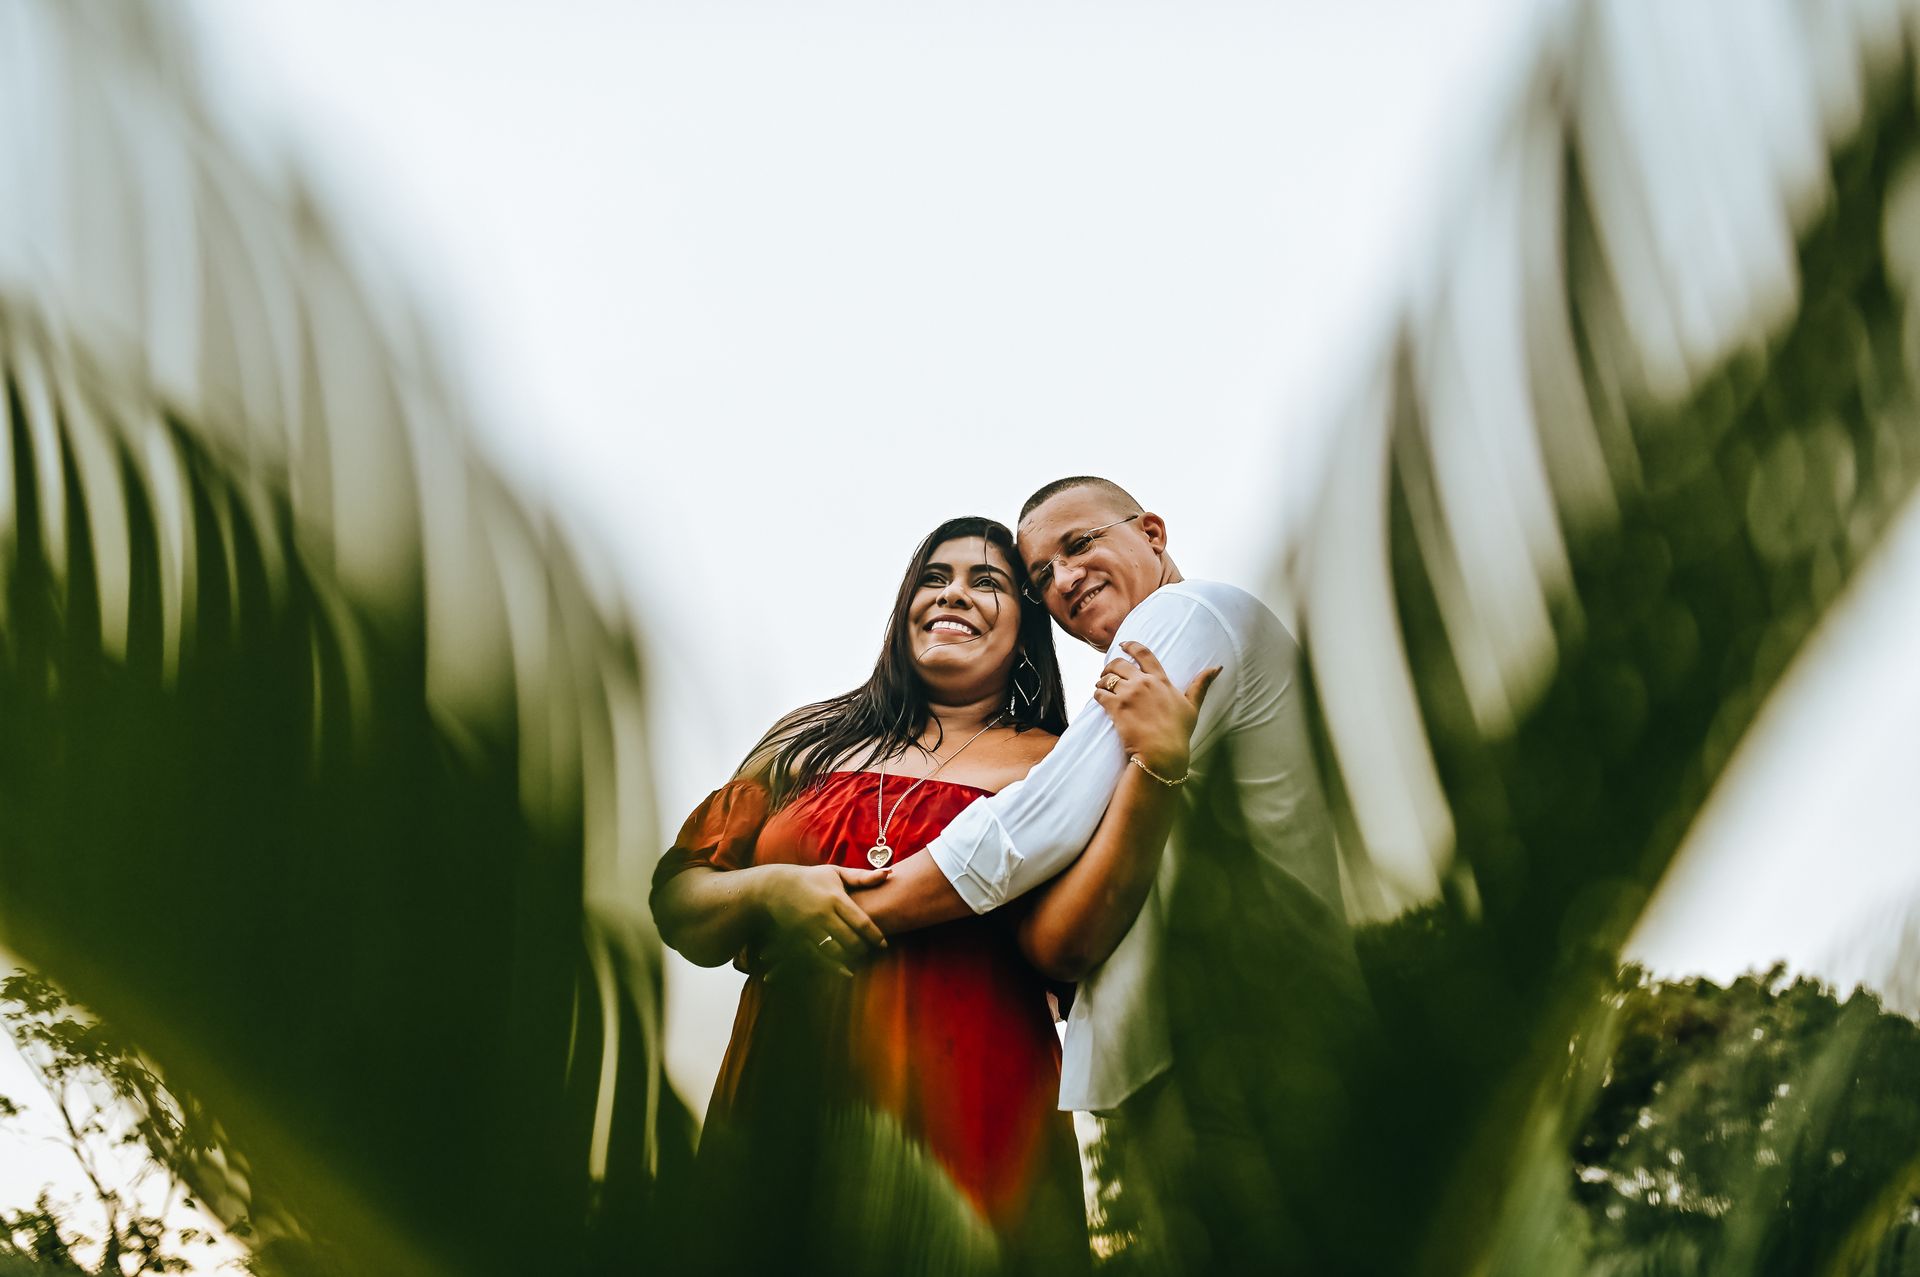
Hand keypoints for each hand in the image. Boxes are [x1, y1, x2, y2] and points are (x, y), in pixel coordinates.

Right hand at [755, 863, 890, 973]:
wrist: (775, 887)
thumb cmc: (811, 878)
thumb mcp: (835, 873)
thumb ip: (862, 877)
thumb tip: (889, 873)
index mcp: (835, 898)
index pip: (861, 922)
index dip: (875, 936)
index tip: (883, 944)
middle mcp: (822, 914)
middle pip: (850, 940)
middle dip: (863, 949)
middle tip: (870, 951)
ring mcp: (808, 928)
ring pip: (835, 951)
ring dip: (849, 958)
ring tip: (857, 957)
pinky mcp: (797, 938)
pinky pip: (817, 957)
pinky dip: (832, 967)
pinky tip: (844, 971)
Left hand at [1093, 641, 1221, 777]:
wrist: (1162, 752)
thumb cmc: (1178, 731)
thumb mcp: (1192, 706)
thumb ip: (1201, 684)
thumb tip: (1216, 668)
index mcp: (1161, 680)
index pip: (1144, 654)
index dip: (1131, 646)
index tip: (1123, 644)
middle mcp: (1143, 683)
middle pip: (1119, 664)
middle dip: (1110, 666)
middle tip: (1106, 673)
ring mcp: (1128, 694)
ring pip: (1106, 678)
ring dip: (1101, 681)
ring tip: (1100, 686)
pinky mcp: (1115, 707)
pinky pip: (1099, 693)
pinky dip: (1097, 694)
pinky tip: (1099, 698)